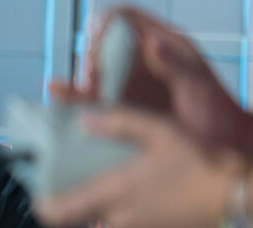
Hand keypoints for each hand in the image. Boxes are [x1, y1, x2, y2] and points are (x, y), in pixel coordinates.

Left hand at [35, 107, 245, 227]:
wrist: (247, 205)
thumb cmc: (204, 165)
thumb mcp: (162, 132)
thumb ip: (119, 125)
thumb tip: (83, 120)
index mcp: (111, 197)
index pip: (54, 216)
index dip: (43, 207)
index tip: (41, 195)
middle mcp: (119, 224)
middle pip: (88, 215)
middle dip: (92, 197)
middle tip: (103, 176)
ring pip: (117, 221)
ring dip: (123, 205)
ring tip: (147, 182)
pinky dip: (147, 217)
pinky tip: (168, 198)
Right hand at [49, 6, 252, 153]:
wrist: (223, 156)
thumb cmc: (221, 123)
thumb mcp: (201, 91)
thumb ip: (178, 66)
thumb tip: (153, 42)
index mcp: (167, 46)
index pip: (127, 20)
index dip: (107, 24)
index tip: (97, 42)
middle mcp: (144, 62)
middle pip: (104, 44)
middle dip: (92, 57)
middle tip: (94, 80)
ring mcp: (131, 84)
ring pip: (94, 70)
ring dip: (81, 77)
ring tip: (80, 90)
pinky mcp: (119, 107)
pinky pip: (89, 96)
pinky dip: (71, 94)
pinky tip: (56, 91)